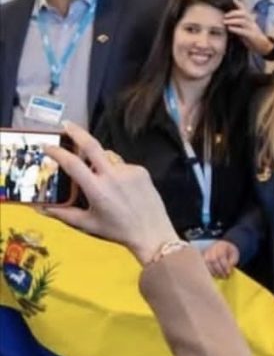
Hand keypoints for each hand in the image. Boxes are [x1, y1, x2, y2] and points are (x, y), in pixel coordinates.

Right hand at [43, 121, 178, 264]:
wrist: (152, 232)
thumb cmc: (117, 230)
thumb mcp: (87, 224)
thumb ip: (63, 214)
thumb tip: (40, 208)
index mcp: (97, 189)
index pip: (73, 164)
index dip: (58, 152)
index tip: (47, 145)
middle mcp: (113, 175)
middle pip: (92, 145)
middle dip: (77, 132)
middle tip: (66, 124)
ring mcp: (129, 170)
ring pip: (108, 157)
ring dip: (99, 161)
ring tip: (100, 180)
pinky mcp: (141, 170)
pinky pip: (122, 165)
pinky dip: (116, 171)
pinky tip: (120, 188)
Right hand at [203, 240, 239, 277]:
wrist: (223, 248)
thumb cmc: (229, 253)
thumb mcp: (234, 255)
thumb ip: (231, 262)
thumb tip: (227, 270)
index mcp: (221, 246)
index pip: (221, 255)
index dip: (224, 265)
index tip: (228, 272)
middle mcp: (212, 248)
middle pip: (213, 259)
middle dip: (219, 270)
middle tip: (224, 276)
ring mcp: (206, 253)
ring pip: (207, 263)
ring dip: (213, 271)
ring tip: (219, 276)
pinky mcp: (203, 258)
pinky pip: (203, 265)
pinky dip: (208, 271)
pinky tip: (214, 275)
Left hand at [223, 0, 273, 54]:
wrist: (263, 46)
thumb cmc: (252, 38)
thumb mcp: (246, 29)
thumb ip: (239, 25)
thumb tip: (229, 22)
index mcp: (251, 20)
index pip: (245, 10)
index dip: (239, 4)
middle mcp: (252, 23)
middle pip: (243, 13)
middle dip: (233, 13)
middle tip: (225, 16)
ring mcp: (252, 29)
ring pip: (243, 21)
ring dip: (233, 21)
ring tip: (225, 22)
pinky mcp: (251, 36)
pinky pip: (243, 31)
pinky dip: (236, 29)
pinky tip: (230, 29)